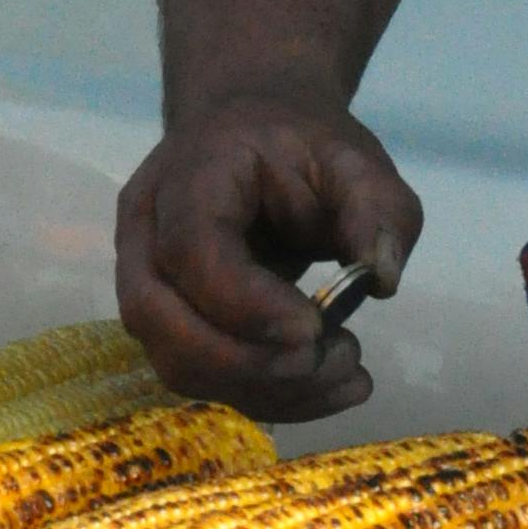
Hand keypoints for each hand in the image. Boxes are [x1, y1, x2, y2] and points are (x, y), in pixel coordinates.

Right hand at [114, 97, 422, 423]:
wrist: (252, 133)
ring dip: (263, 388)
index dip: (245, 304)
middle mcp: (147, 233)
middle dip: (247, 362)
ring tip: (346, 371)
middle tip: (335, 359)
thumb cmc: (300, 144)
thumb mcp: (354, 159)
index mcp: (188, 176)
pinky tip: (330, 386)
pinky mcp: (169, 324)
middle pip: (159, 318)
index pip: (191, 251)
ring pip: (176, 361)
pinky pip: (201, 376)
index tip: (315, 331)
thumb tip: (381, 278)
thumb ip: (378, 207)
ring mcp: (147, 281)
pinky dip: (266, 395)